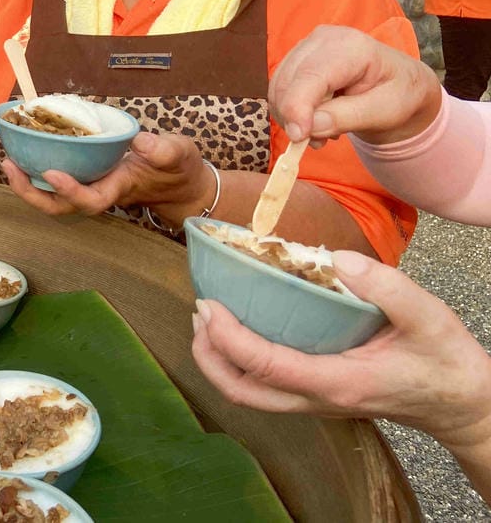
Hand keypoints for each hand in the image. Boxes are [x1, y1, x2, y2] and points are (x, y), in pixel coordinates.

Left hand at [2, 130, 213, 219]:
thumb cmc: (180, 169)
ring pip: (54, 199)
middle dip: (33, 193)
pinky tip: (24, 154)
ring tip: (9, 161)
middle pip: (61, 208)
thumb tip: (140, 141)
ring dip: (29, 185)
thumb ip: (163, 149)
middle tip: (11, 167)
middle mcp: (100, 192)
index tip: (52, 172)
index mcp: (120, 188)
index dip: (70, 191)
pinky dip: (37, 173)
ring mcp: (92, 187)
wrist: (181, 184)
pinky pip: (57, 183)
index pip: (92, 199)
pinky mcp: (88, 178)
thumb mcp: (180, 154)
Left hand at [191, 250, 490, 448]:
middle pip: (242, 392)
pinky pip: (265, 386)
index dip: (228, 337)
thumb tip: (337, 259)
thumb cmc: (444, 360)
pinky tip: (241, 327)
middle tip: (200, 312)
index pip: (264, 366)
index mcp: (337, 382)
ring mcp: (315, 401)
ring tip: (208, 319)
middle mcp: (317, 399)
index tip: (207, 305)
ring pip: (250, 394)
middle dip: (209, 356)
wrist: (462, 404)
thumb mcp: (429, 316)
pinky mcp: (316, 394)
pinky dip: (241, 361)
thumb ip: (386, 287)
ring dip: (220, 360)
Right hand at [270, 25, 441, 145]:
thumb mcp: (385, 111)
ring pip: (278, 86)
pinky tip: (314, 118)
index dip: (297, 107)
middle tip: (318, 142)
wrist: (400, 83)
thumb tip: (310, 127)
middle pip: (289, 82)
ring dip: (292, 116)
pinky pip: (279, 88)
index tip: (298, 137)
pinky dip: (290, 110)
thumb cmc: (399, 95)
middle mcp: (324, 39)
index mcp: (352, 47)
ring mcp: (307, 45)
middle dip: (295, 117)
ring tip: (321, 131)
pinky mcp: (297, 57)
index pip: (311, 76)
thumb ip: (348, 117)